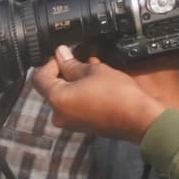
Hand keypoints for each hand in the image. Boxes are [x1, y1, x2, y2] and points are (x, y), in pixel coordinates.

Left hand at [30, 49, 172, 142]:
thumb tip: (60, 54)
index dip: (50, 62)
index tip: (64, 54)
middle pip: (51, 87)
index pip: (39, 77)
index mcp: (57, 99)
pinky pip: (74, 104)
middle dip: (64, 71)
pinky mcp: (81, 125)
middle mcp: (58, 114)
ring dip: (74, 80)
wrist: (138, 119)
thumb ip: (72, 63)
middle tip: (80, 59)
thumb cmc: (118, 95)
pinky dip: (81, 92)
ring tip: (92, 68)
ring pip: (65, 95)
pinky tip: (96, 82)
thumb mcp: (94, 71)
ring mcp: (69, 122)